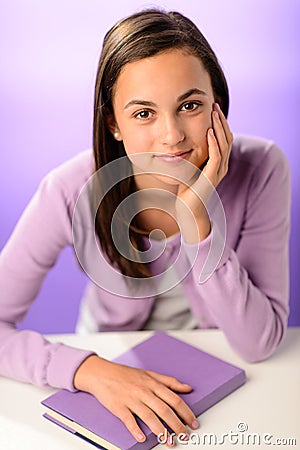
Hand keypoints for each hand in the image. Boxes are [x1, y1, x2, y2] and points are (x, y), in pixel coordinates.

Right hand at [74, 355, 198, 444]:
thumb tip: (187, 388)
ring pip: (149, 417)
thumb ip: (169, 381)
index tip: (193, 423)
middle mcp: (143, 391)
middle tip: (185, 436)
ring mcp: (131, 399)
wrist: (102, 373)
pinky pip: (129, 420)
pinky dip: (136, 430)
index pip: (174, 399)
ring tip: (169, 442)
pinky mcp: (119, 407)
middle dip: (177, 425)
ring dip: (161, 432)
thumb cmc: (126, 374)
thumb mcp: (149, 374)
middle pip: (164, 410)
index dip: (185, 412)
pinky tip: (143, 438)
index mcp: (152, 383)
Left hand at [175, 103, 232, 242]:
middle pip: (227, 137)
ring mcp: (218, 171)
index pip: (224, 137)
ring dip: (219, 127)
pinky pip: (216, 156)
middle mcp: (221, 165)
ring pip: (224, 144)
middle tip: (215, 104)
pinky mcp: (212, 177)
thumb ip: (190, 155)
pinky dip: (214, 143)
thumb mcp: (188, 167)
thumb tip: (180, 141)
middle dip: (221, 120)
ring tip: (214, 113)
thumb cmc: (186, 190)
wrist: (187, 209)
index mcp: (217, 162)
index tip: (212, 108)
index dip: (220, 122)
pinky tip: (210, 132)